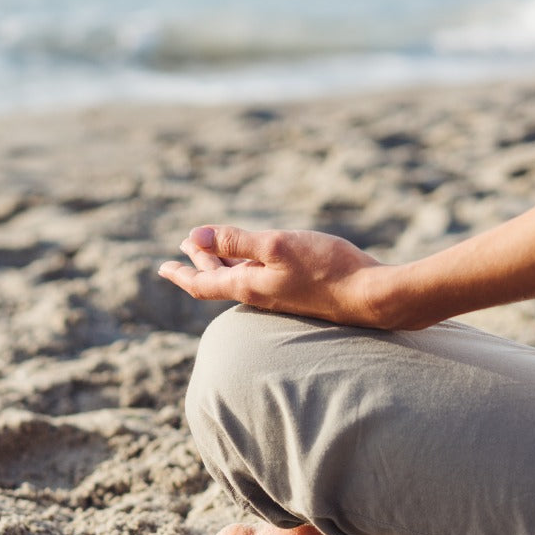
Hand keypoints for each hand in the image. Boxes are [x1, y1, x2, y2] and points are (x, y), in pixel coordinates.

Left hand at [157, 225, 396, 327]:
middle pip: (220, 278)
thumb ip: (235, 241)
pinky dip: (247, 263)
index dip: (181, 273)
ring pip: (241, 276)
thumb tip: (194, 237)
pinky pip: (261, 277)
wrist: (372, 297)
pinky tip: (254, 257)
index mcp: (249, 285)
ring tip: (210, 248)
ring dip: (222, 261)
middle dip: (200, 261)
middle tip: (183, 247)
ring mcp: (280, 295)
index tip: (162, 266)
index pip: (203, 283)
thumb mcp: (276, 246)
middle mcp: (260, 294)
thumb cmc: (327, 269)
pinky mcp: (299, 291)